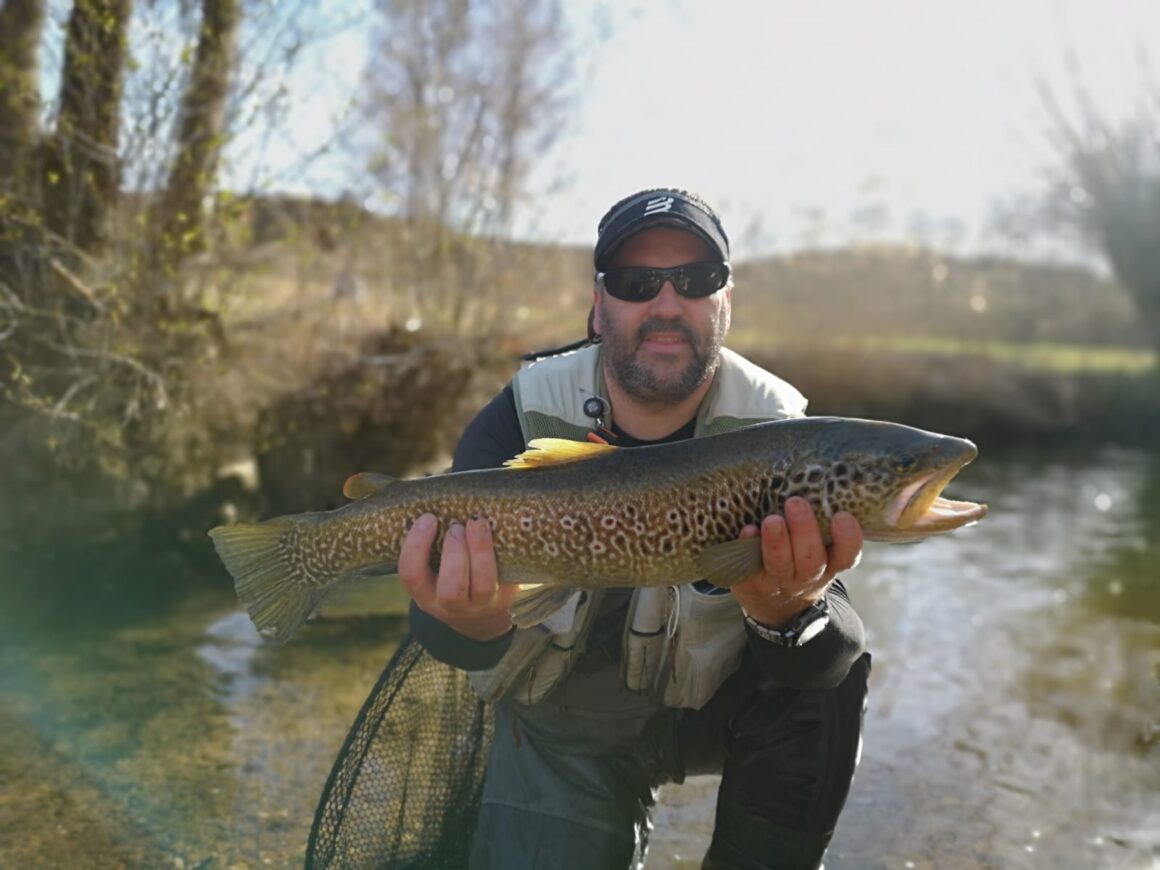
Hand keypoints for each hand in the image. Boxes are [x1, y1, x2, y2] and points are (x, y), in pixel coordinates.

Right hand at [398, 513, 515, 641]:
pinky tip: (503, 530)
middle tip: (457, 526)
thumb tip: (434, 494)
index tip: (428, 518)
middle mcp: (451, 605)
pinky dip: (506, 553)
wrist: (482, 614)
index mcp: (425, 593)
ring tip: (478, 523)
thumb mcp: (434, 567)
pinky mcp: (506, 598)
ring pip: (483, 585)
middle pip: (451, 589)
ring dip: (481, 550)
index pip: (411, 574)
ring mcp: (481, 605)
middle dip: (454, 553)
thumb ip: (431, 540)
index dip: (417, 546)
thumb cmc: (452, 575)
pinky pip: (509, 579)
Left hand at [730, 496, 863, 628]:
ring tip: (772, 520)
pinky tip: (747, 531)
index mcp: (829, 565)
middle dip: (804, 530)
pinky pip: (749, 569)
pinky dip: (747, 548)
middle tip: (796, 502)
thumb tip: (813, 479)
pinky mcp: (751, 584)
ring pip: (780, 564)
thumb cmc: (800, 563)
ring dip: (777, 541)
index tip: (842, 516)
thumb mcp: (819, 552)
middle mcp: (806, 577)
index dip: (847, 538)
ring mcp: (778, 582)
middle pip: (811, 559)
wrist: (776, 606)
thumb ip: (820, 526)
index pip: (847, 555)